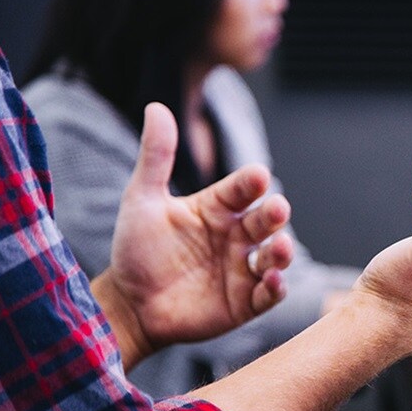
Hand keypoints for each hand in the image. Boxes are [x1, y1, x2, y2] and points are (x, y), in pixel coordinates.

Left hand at [94, 103, 293, 367]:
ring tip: (280, 248)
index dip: (251, 182)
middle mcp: (236, 236)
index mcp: (218, 208)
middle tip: (277, 208)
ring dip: (282, 251)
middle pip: (265, 220)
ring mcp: (243, 269)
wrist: (128, 304)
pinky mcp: (245, 302)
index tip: (257, 175)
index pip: (242, 189)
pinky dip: (276, 287)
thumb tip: (156, 106)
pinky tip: (273, 280)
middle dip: (274, 214)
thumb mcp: (142, 200)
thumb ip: (156, 156)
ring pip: (274, 256)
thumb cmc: (136, 250)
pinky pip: (268, 294)